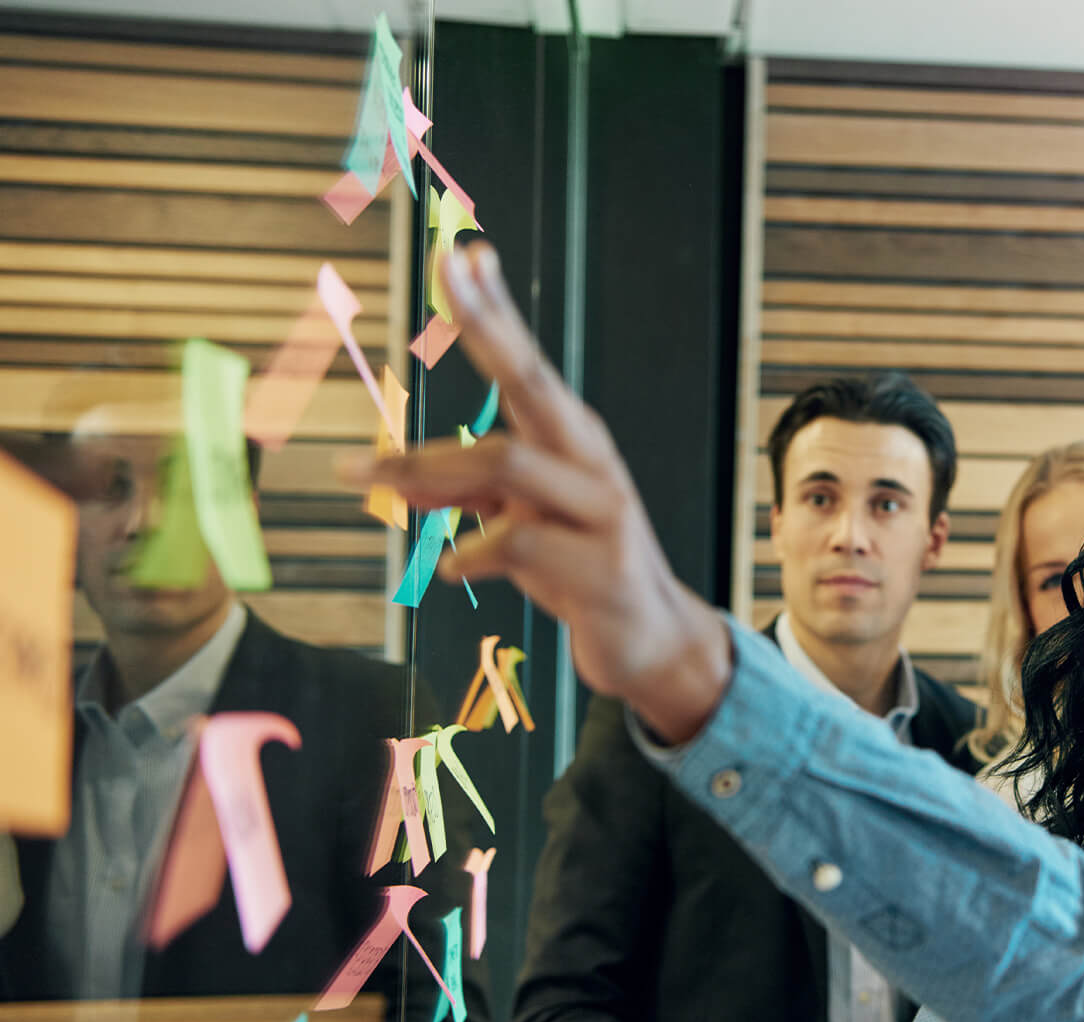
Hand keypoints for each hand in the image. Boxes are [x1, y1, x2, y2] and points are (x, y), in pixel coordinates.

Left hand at [348, 242, 732, 739]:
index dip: (493, 309)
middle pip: (532, 382)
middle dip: (489, 324)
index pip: (527, 364)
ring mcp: (601, 511)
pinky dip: (471, 551)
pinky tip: (452, 568)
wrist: (653, 641)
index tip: (462, 254)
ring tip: (367, 480)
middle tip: (448, 270)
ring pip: (506, 463)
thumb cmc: (580, 568)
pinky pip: (515, 541)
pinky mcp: (598, 568)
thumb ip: (467, 492)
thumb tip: (394, 473)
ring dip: (426, 468)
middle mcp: (591, 463)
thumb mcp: (518, 520)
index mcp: (572, 443)